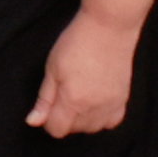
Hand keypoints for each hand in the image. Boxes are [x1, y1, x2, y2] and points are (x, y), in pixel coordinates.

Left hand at [27, 11, 139, 136]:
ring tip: (80, 94)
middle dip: (65, 117)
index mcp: (72, 100)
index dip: (48, 119)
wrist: (108, 27)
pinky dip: (102, 117)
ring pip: (93, 128)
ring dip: (83, 119)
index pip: (56, 129)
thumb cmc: (77, 42)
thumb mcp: (52, 69)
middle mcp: (94, 108)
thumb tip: (34, 121)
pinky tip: (96, 101)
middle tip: (64, 91)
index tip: (49, 104)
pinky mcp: (123, 99)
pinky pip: (111, 122)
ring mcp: (111, 105)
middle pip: (74, 130)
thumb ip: (44, 99)